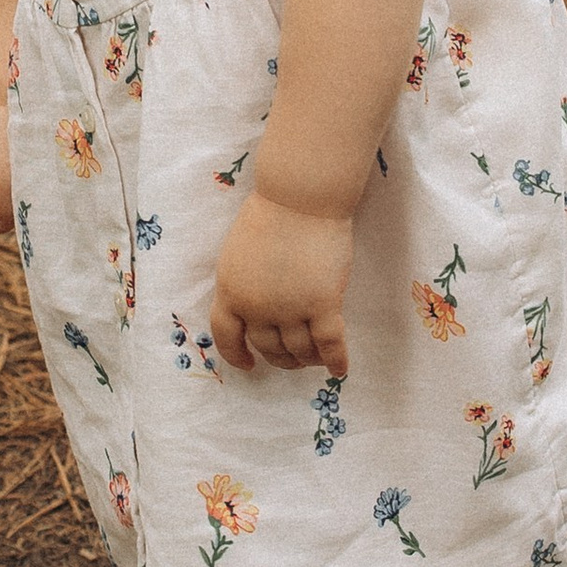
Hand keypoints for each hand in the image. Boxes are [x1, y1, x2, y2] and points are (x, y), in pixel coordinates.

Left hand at [213, 194, 351, 375]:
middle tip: (292, 359)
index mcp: (230, 291)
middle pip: (267, 346)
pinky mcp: (323, 305)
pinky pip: (328, 344)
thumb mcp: (239, 254)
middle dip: (280, 358)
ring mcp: (290, 309)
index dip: (236, 355)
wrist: (300, 197)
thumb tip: (256, 310)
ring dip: (306, 360)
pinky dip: (334, 360)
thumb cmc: (271, 214)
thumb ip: (243, 284)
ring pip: (298, 350)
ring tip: (314, 360)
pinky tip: (339, 369)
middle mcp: (256, 307)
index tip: (248, 365)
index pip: (226, 336)